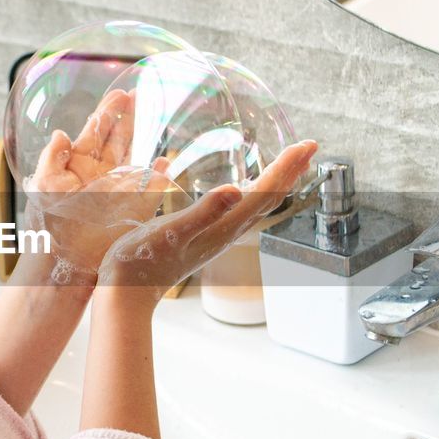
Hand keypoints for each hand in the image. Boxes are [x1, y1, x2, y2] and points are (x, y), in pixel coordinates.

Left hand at [25, 88, 171, 274]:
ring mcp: (120, 189)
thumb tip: (60, 133)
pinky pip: (152, 185)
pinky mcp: (135, 207)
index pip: (97, 130)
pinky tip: (166, 160)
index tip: (120, 93)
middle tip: (144, 94)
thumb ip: (52, 159)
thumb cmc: (49, 227)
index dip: (109, 111)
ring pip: (137, 155)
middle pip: (121, 137)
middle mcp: (102, 173)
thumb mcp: (44, 188)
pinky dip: (162, 173)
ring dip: (148, 136)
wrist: (65, 262)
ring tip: (159, 114)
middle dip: (132, 115)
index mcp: (80, 164)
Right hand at [95, 140, 318, 310]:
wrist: (128, 293)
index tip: (307, 144)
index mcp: (224, 226)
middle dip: (290, 170)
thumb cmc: (143, 261)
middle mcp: (228, 231)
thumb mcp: (172, 231)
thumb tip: (236, 190)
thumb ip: (204, 211)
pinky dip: (253, 192)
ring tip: (287, 164)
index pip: (266, 192)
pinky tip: (244, 189)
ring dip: (275, 181)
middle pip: (270, 197)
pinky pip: (240, 210)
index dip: (288, 166)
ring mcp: (218, 236)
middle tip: (310, 146)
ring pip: (258, 204)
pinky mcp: (206, 237)